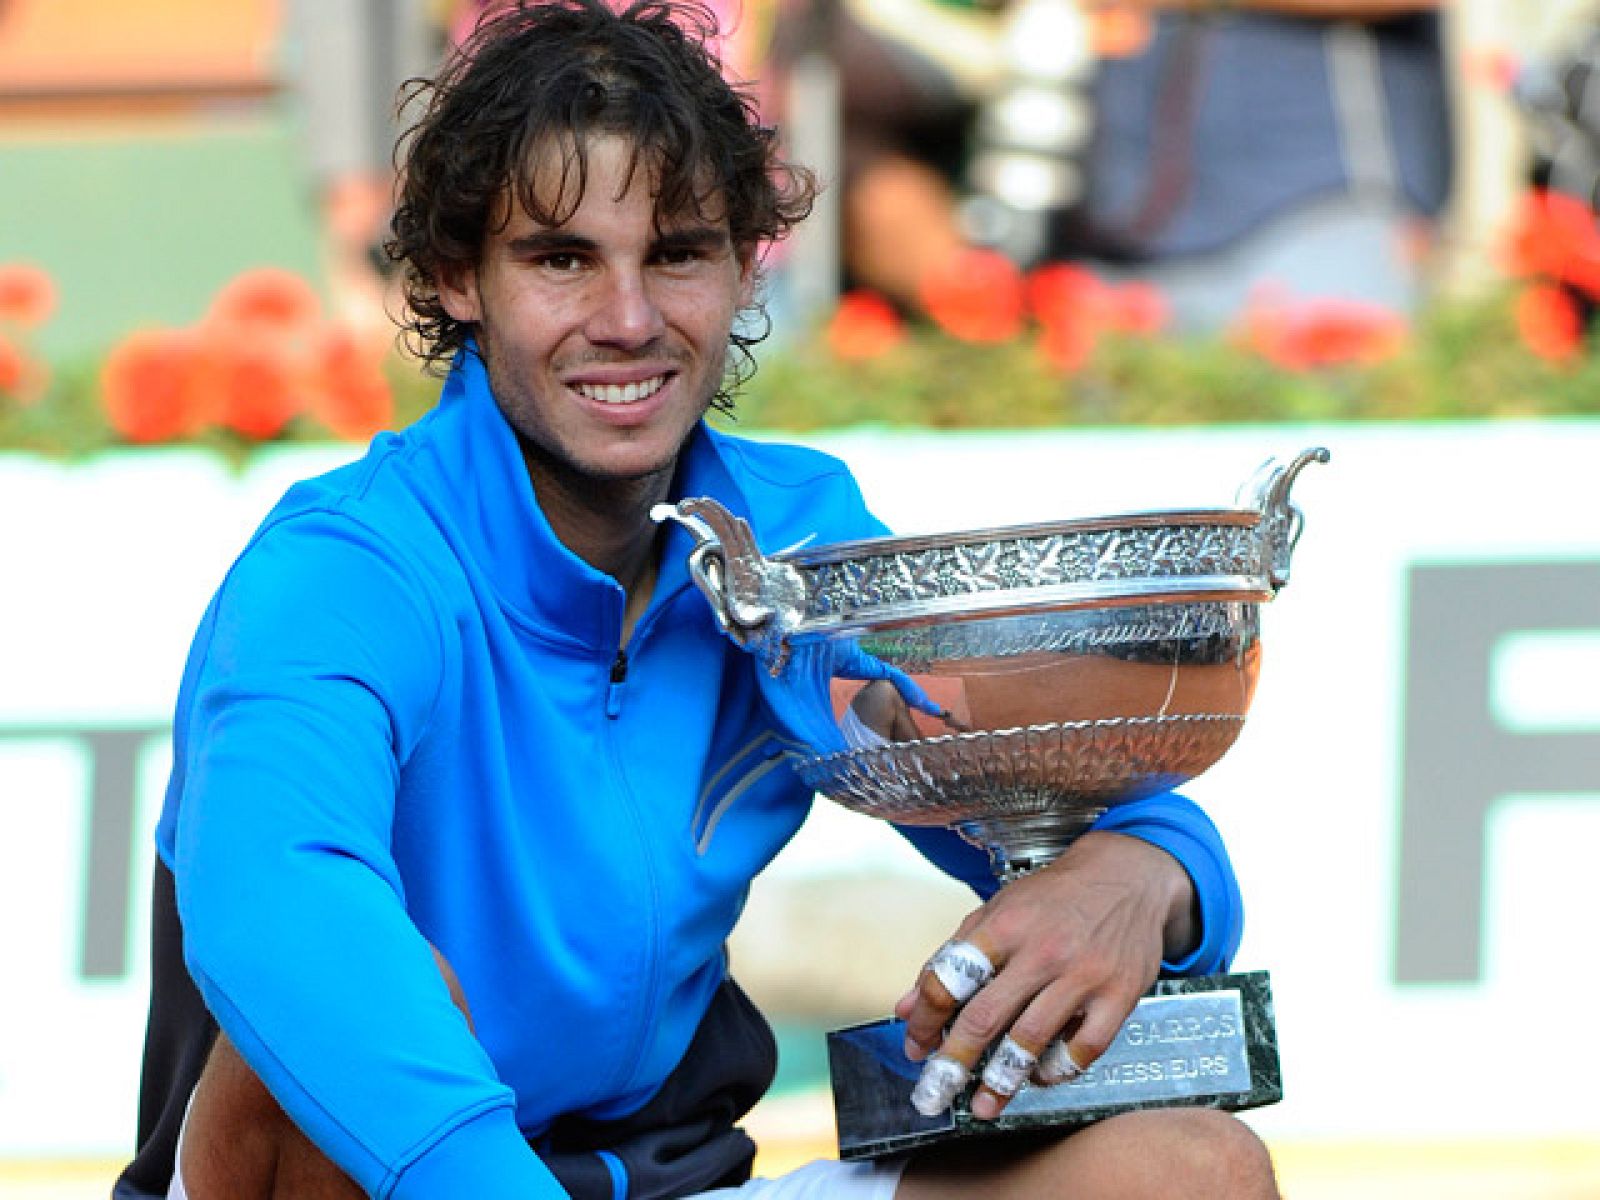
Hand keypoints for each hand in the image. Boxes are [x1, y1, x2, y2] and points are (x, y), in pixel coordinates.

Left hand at [894, 830, 1196, 1119]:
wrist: (1127, 877)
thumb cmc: (1053, 897)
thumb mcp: (996, 911)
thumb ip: (951, 957)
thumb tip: (907, 1008)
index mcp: (1004, 925)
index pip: (951, 979)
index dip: (925, 1020)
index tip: (915, 1047)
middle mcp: (1042, 950)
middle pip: (986, 1017)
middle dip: (954, 1063)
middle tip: (935, 1094)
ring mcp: (1083, 975)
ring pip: (1032, 1039)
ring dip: (1001, 1081)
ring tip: (983, 1107)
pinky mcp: (1119, 996)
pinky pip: (1084, 1048)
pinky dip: (1057, 1070)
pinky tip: (1039, 1077)